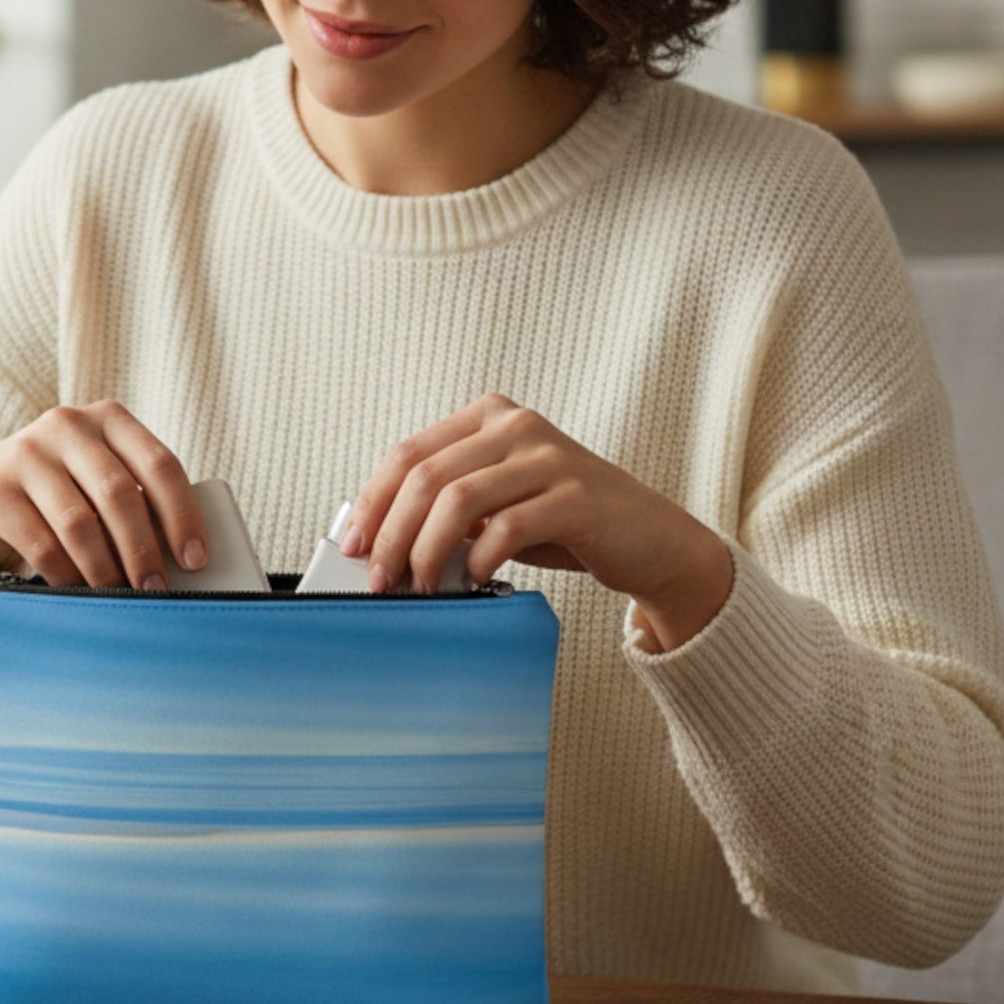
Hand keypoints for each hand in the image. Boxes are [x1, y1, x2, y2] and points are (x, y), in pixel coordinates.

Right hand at [0, 401, 207, 589]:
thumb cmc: (53, 495)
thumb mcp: (94, 480)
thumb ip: (133, 500)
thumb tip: (182, 560)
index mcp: (106, 418)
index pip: (158, 463)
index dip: (183, 514)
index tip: (196, 558)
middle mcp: (67, 425)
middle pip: (120, 494)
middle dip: (144, 550)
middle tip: (157, 589)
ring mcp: (26, 454)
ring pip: (80, 523)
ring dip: (106, 570)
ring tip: (120, 598)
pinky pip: (41, 544)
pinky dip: (67, 576)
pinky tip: (78, 592)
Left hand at [340, 394, 732, 650]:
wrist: (649, 540)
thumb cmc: (563, 523)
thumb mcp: (496, 506)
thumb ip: (445, 509)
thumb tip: (378, 543)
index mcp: (489, 417)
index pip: (408, 454)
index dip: (373, 502)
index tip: (354, 546)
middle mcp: (516, 426)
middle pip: (425, 477)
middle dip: (392, 534)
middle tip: (382, 580)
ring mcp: (549, 457)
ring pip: (458, 500)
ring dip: (428, 551)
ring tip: (421, 586)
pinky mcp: (577, 496)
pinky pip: (507, 527)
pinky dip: (479, 560)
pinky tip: (475, 581)